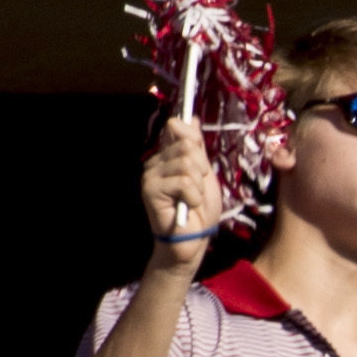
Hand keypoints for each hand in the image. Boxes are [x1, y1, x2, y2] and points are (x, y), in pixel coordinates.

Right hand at [142, 115, 229, 263]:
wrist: (193, 240)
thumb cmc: (200, 210)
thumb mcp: (205, 174)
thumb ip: (198, 147)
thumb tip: (191, 116)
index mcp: (168, 155)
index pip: (178, 127)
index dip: (194, 140)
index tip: (201, 163)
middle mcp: (156, 160)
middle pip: (187, 145)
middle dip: (202, 169)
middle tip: (197, 189)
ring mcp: (151, 174)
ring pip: (186, 163)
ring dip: (198, 186)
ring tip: (192, 199)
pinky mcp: (150, 189)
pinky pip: (183, 181)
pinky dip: (193, 197)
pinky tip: (187, 207)